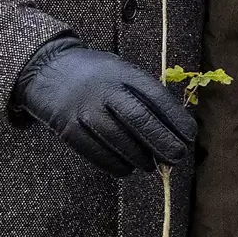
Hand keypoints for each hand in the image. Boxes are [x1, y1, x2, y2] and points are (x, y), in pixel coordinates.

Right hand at [16, 43, 195, 177]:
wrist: (47, 69)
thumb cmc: (97, 75)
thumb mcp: (122, 71)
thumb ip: (144, 95)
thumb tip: (174, 129)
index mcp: (124, 74)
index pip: (157, 98)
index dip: (176, 119)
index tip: (190, 136)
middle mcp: (105, 91)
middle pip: (140, 120)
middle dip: (163, 142)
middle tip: (178, 157)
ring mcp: (85, 110)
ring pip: (120, 141)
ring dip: (141, 158)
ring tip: (152, 165)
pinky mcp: (68, 129)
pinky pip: (97, 153)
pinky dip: (116, 164)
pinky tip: (127, 167)